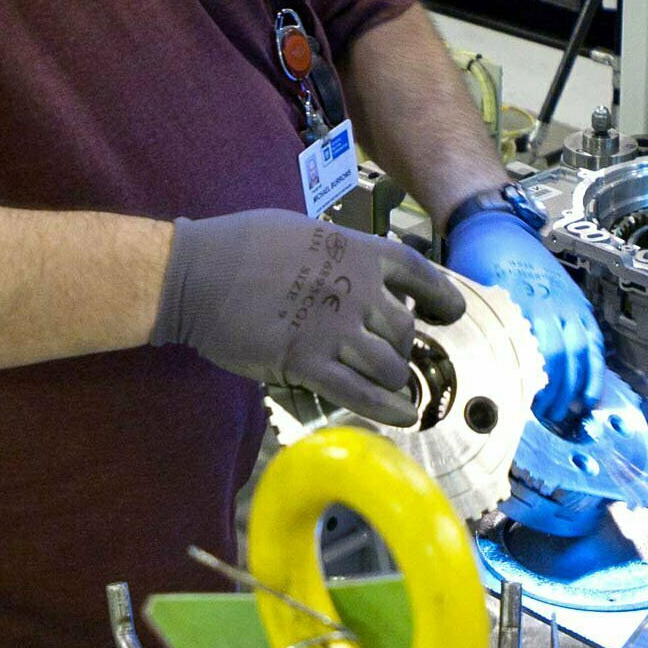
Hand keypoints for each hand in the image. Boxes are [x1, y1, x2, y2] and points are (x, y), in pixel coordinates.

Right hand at [150, 210, 468, 427]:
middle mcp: (355, 290)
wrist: (196, 273)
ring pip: (390, 365)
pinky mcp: (308, 364)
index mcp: (356, 252)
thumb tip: (357, 271)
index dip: (442, 296)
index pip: (419, 274)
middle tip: (393, 357)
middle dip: (404, 348)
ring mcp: (334, 329)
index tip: (451, 313)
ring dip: (394, 378)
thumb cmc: (240, 244)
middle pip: (406, 329)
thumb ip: (338, 253)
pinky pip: (362, 394)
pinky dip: (387, 408)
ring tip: (390, 386)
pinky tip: (402, 415)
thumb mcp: (303, 232)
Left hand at [443, 193, 608, 426]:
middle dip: (557, 392)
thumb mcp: (469, 298)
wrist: (495, 226)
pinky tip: (590, 388)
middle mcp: (549, 305)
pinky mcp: (576, 300)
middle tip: (548, 416)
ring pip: (582, 350)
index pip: (534, 355)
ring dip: (579, 384)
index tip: (526, 408)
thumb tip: (479, 374)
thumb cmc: (475, 262)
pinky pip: (593, 337)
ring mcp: (567, 302)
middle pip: (561, 357)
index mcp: (520, 306)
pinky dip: (595, 365)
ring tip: (572, 410)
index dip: (534, 385)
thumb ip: (478, 332)